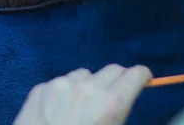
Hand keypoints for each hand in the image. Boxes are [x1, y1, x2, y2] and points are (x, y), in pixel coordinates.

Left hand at [14, 64, 151, 124]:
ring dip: (89, 86)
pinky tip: (59, 112)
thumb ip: (119, 114)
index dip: (142, 78)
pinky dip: (65, 93)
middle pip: (113, 69)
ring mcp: (61, 85)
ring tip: (82, 109)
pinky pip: (61, 82)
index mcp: (111, 103)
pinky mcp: (41, 88)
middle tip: (116, 96)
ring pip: (85, 74)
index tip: (143, 81)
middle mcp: (87, 87)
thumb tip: (121, 106)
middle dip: (118, 81)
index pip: (135, 74)